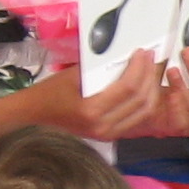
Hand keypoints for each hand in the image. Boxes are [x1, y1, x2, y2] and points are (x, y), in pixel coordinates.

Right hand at [35, 51, 164, 141]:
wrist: (36, 113)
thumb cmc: (51, 90)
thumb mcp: (74, 73)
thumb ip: (102, 67)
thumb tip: (127, 54)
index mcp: (92, 110)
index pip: (128, 88)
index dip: (140, 68)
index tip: (143, 52)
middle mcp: (102, 126)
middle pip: (141, 100)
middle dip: (149, 76)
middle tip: (151, 58)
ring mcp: (107, 134)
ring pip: (144, 112)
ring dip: (152, 89)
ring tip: (151, 70)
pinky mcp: (110, 136)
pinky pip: (137, 118)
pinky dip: (145, 102)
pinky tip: (145, 87)